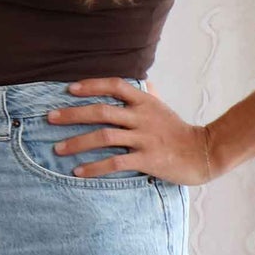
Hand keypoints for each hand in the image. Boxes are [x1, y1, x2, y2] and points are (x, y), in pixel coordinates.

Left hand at [47, 77, 216, 183]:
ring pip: (105, 136)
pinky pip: (116, 162)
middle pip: (102, 111)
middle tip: (49, 118)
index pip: (115, 86)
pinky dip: (94, 167)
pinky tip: (78, 171)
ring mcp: (145, 138)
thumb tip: (144, 83)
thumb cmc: (180, 132)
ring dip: (78, 142)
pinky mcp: (147, 159)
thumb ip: (150, 97)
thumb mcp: (164, 110)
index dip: (91, 85)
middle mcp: (142, 117)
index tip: (69, 89)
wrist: (204, 153)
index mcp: (146, 102)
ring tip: (58, 149)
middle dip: (72, 114)